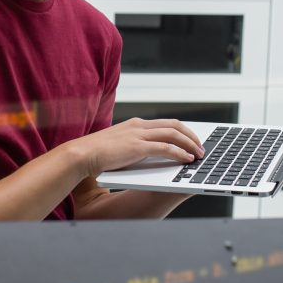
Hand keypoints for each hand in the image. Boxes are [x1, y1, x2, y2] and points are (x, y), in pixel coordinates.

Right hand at [70, 118, 204, 177]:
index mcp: (135, 124)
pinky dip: (179, 153)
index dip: (181, 131)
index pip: (165, 123)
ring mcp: (139, 134)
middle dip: (190, 136)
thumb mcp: (118, 147)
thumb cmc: (96, 154)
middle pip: (174, 125)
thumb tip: (148, 154)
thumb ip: (133, 146)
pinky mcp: (138, 147)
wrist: (81, 154)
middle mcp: (139, 125)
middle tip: (200, 147)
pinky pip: (165, 148)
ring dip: (189, 144)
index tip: (191, 139)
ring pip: (173, 134)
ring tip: (198, 154)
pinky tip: (186, 159)